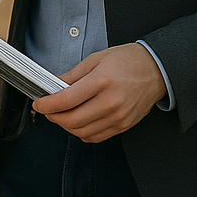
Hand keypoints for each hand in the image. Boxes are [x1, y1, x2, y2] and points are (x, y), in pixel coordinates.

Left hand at [32, 43, 167, 142]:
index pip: (66, 100)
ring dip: (66, 126)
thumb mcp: (96, 59)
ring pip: (83, 132)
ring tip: (61, 115)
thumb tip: (54, 85)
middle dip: (53, 117)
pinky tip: (77, 122)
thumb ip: (72, 75)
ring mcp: (118, 117)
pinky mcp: (124, 125)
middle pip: (72, 120)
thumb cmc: (128, 61)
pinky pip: (96, 136)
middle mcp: (111, 102)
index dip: (47, 105)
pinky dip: (82, 133)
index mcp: (101, 82)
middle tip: (47, 110)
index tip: (39, 104)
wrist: (157, 70)